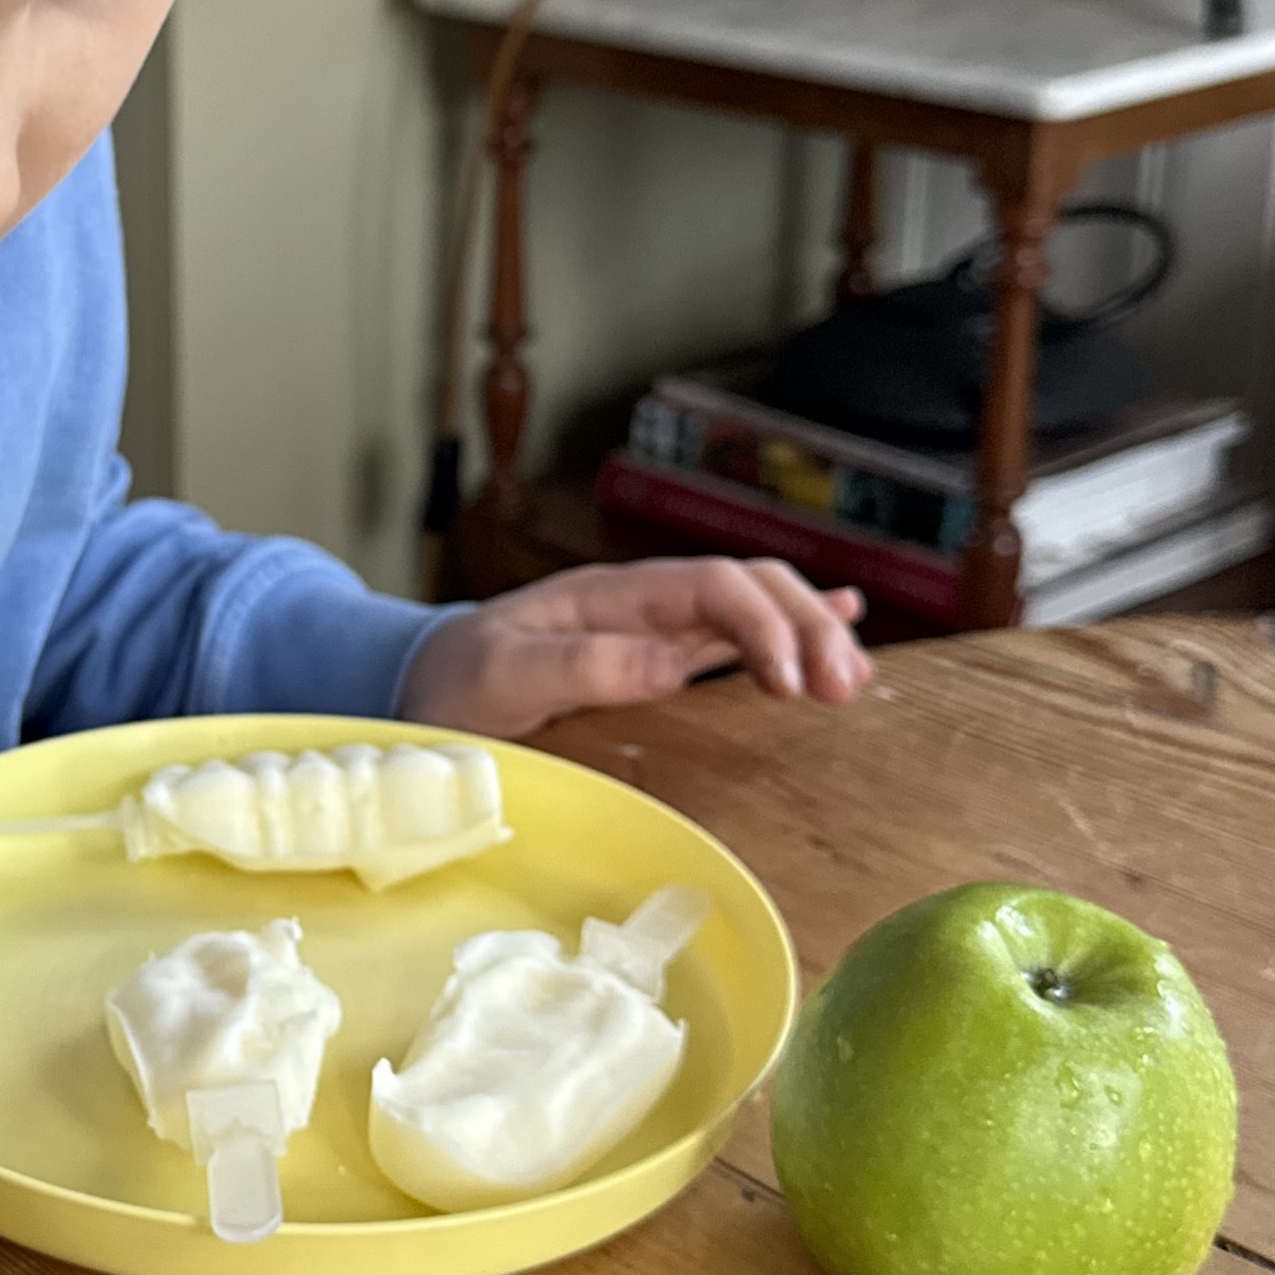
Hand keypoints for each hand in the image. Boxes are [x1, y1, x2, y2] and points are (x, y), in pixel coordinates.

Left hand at [403, 555, 869, 739]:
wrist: (423, 686)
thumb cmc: (456, 681)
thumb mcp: (503, 674)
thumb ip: (580, 665)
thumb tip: (672, 665)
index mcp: (613, 595)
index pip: (712, 586)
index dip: (763, 625)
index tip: (791, 683)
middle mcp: (644, 603)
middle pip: (750, 588)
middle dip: (807, 627)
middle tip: (843, 689)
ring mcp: (655, 629)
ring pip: (755, 609)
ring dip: (811, 634)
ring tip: (852, 680)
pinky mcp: (657, 660)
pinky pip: (736, 637)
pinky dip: (791, 633)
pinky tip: (841, 632)